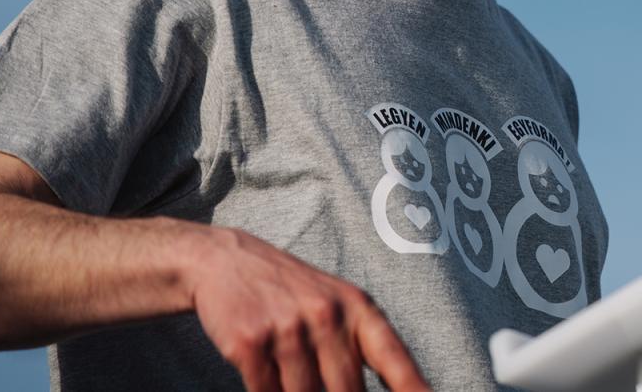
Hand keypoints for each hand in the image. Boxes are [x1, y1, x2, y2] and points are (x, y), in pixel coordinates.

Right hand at [189, 227, 429, 391]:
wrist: (227, 262)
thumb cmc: (293, 293)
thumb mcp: (337, 306)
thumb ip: (358, 349)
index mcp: (358, 308)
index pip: (393, 357)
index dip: (414, 387)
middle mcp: (327, 315)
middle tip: (324, 390)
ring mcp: (287, 329)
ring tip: (292, 379)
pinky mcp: (249, 343)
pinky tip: (267, 382)